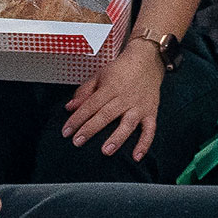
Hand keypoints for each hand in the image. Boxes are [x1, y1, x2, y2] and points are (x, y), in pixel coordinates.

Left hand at [62, 41, 164, 159]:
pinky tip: (136, 157)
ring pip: (128, 124)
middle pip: (106, 115)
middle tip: (77, 142)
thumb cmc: (120, 70)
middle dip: (91, 129)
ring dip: (117, 138)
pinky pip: (149, 130)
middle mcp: (124, 98)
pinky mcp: (151, 112)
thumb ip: (84, 92)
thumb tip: (69, 107)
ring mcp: (139, 106)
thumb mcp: (99, 75)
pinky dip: (144, 144)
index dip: (77, 118)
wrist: (147, 61)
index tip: (66, 132)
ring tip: (106, 152)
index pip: (90, 105)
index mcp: (110, 88)